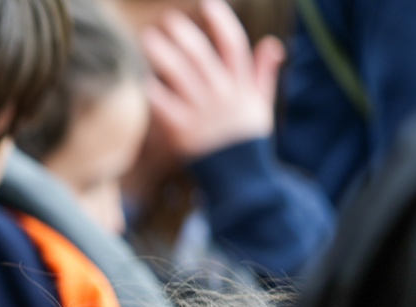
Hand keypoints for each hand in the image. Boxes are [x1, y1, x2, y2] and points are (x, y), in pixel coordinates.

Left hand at [140, 0, 282, 159]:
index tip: (206, 3)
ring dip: (162, 53)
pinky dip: (154, 91)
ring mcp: (202, 113)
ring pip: (180, 75)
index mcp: (242, 85)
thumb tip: (272, 44)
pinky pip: (165, 106)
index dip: (220, 21)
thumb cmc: (247, 140)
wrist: (240, 180)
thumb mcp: (262, 105)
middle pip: (201, 55)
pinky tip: (143, 78)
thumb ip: (264, 73)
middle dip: (183, 34)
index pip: (233, 44)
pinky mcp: (184, 132)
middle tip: (165, 19)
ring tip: (147, 38)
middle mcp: (222, 95)